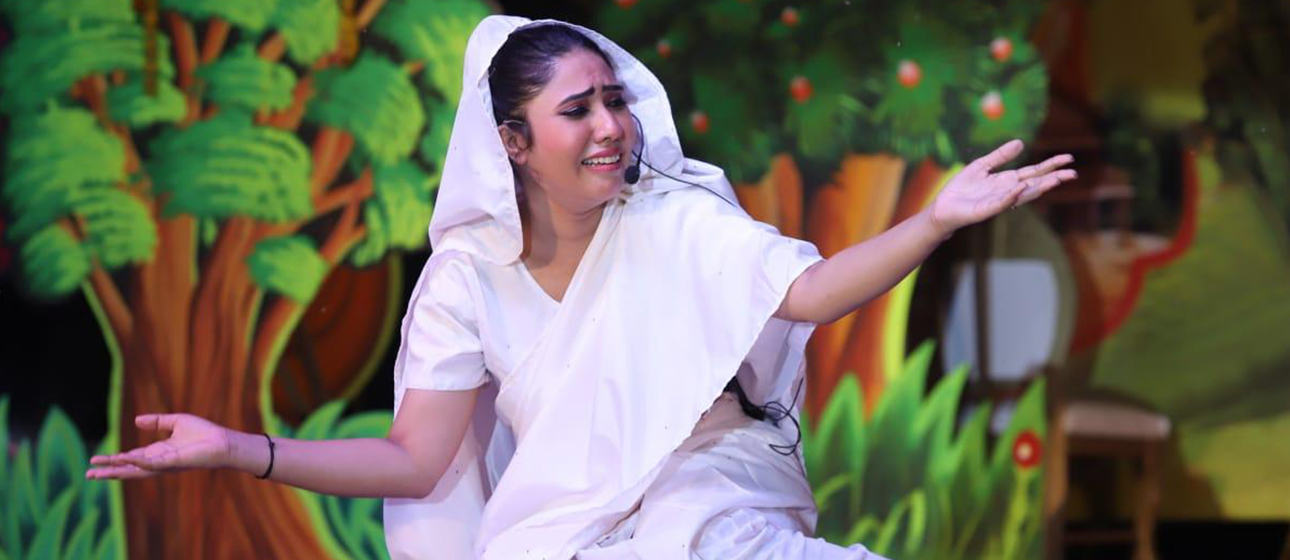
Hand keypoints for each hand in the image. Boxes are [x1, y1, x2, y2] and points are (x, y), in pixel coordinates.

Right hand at [86, 413, 232, 479]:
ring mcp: (164, 464)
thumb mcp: (176, 422)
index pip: (131, 458)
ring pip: (134, 471)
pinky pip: (150, 463)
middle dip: (108, 472)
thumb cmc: (204, 434)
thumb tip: (136, 421)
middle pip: (128, 469)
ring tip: (95, 473)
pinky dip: (135, 461)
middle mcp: (158, 462)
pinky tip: (122, 458)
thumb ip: (156, 422)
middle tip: (87, 475)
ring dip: (115, 471)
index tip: (96, 460)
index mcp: (158, 453)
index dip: (114, 459)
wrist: (223, 442)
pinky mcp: (172, 462)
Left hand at [928, 139, 1075, 234]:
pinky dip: (1013, 195)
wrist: (943, 206)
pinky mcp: (987, 210)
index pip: (1034, 171)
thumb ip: (1000, 155)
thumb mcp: (982, 165)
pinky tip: (1022, 187)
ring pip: (1024, 195)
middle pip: (1036, 184)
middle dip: (1054, 179)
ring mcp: (999, 201)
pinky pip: (1003, 202)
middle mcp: (1008, 191)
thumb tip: (1021, 142)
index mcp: (1008, 180)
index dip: (1051, 165)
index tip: (1069, 158)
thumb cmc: (962, 188)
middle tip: (1073, 174)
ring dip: (1040, 187)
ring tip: (1056, 180)